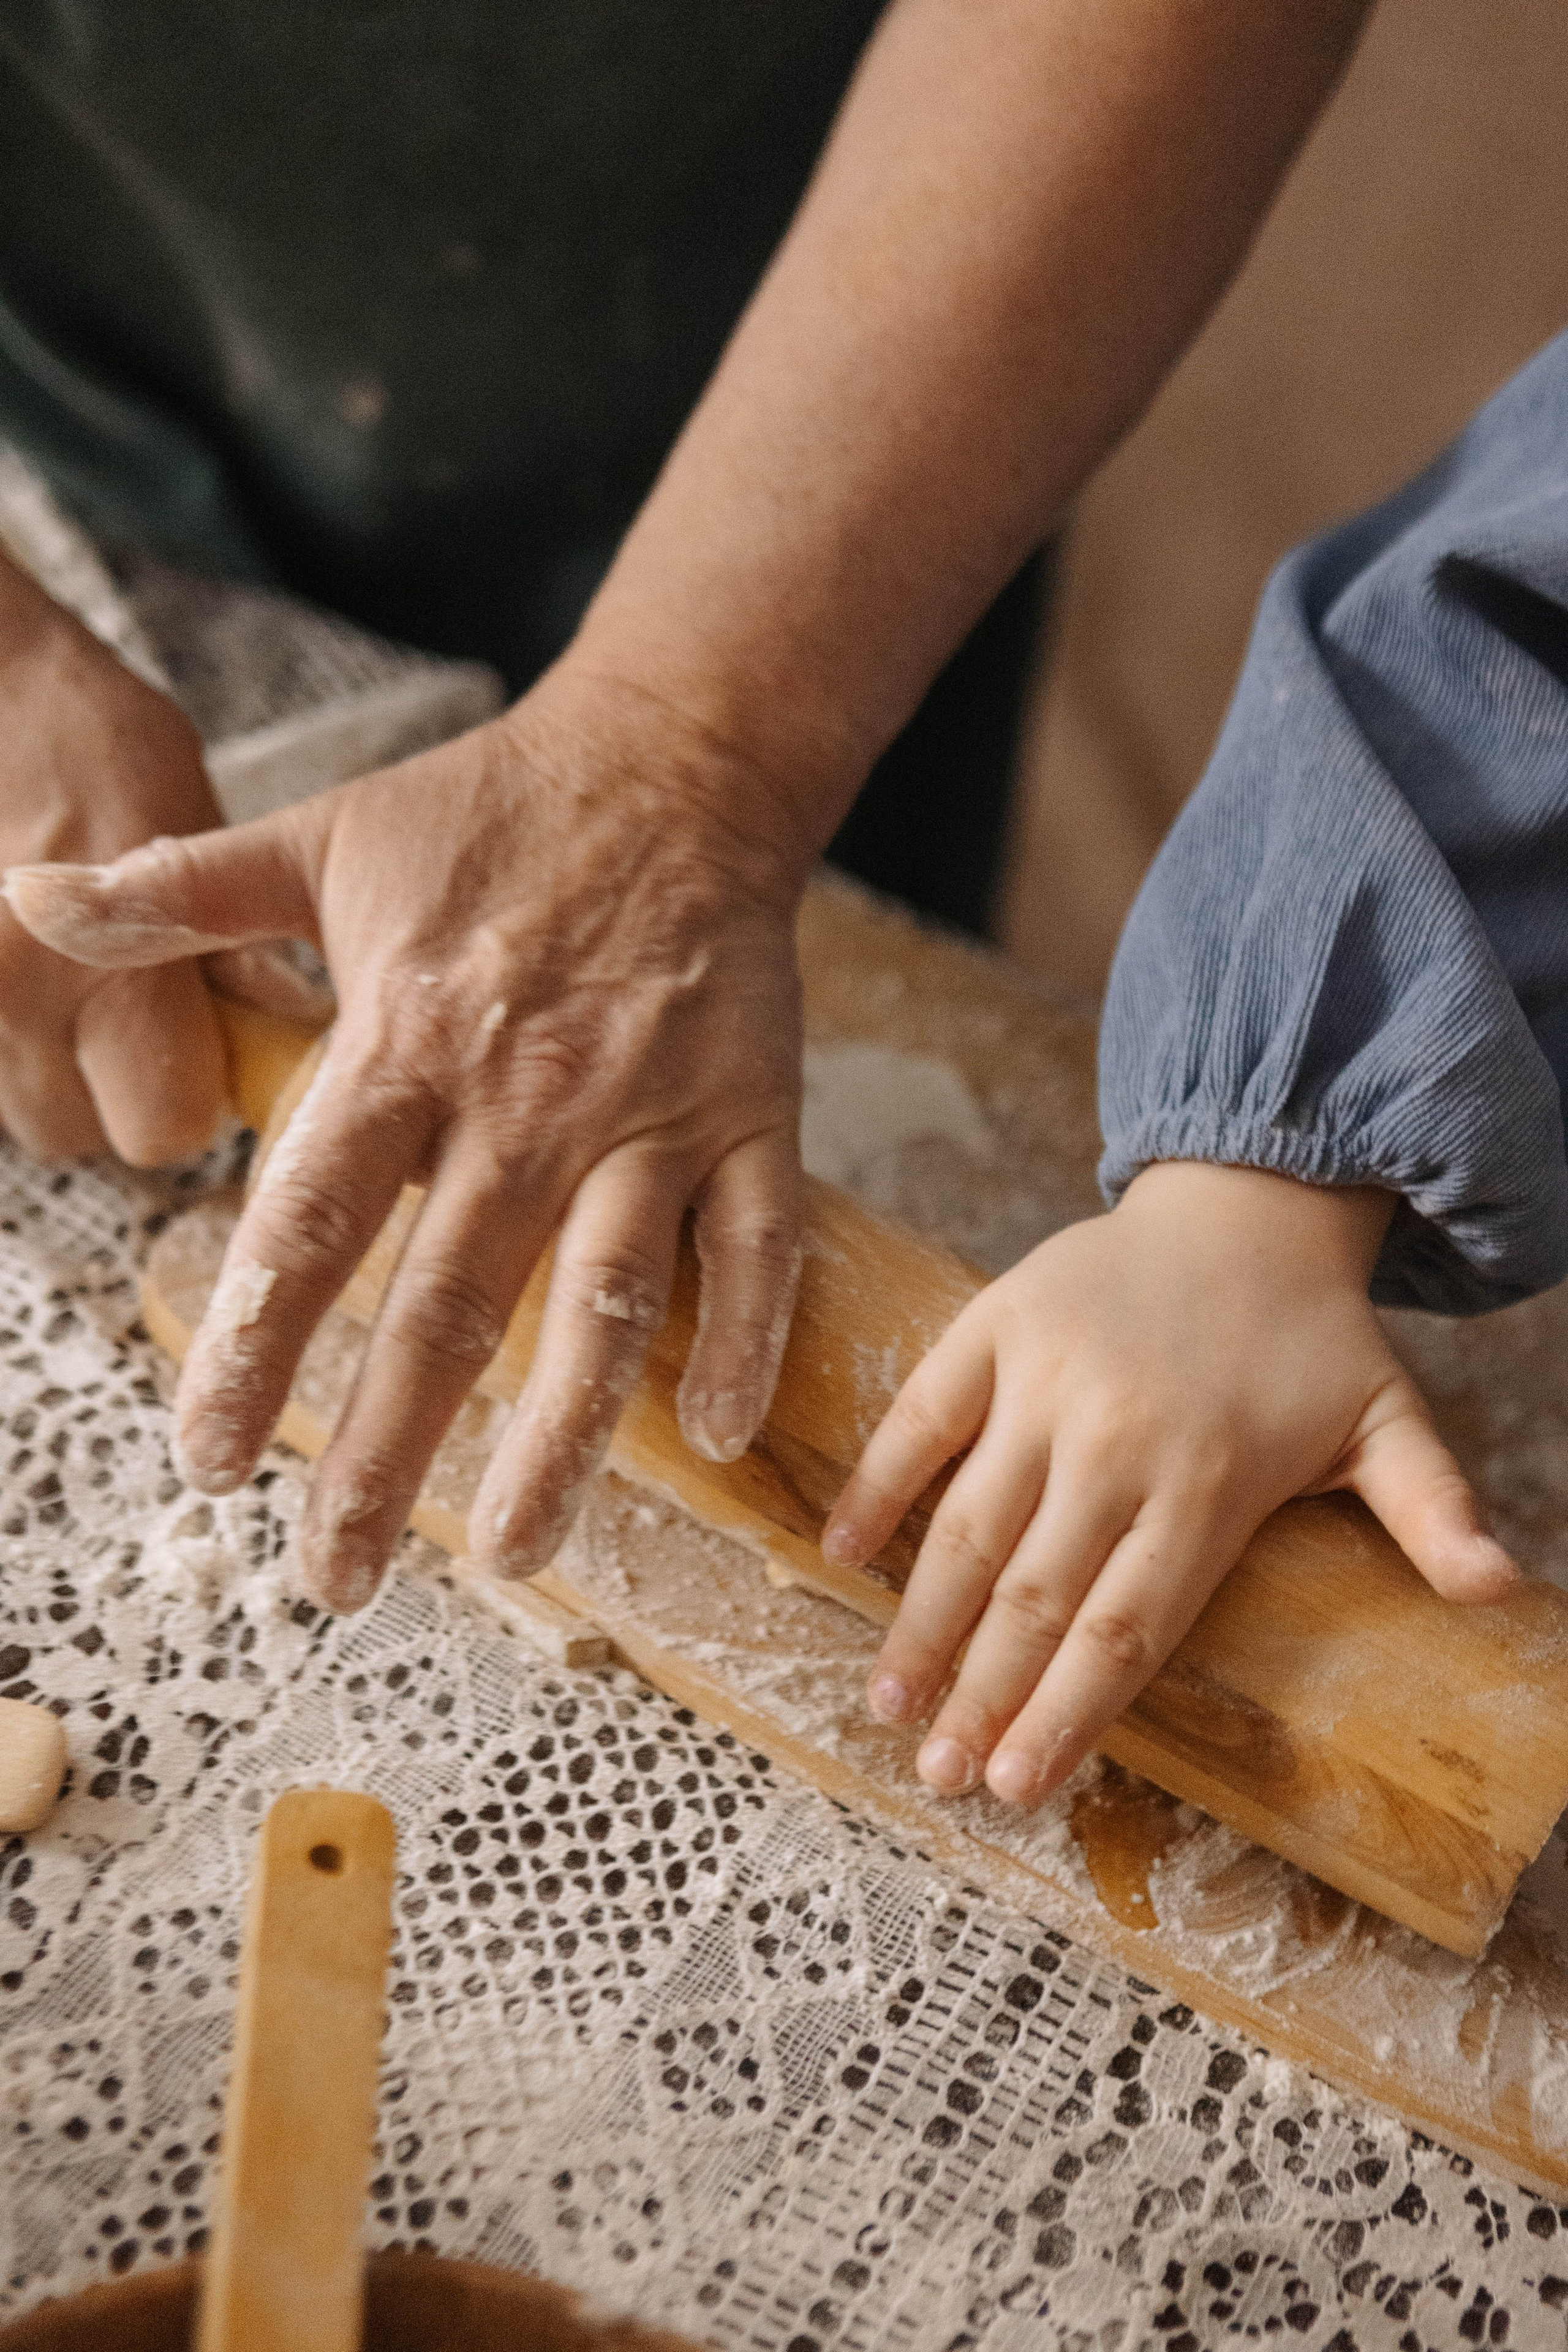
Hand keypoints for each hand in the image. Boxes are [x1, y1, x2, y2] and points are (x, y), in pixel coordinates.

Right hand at [0, 560, 231, 1162]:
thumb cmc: (80, 736)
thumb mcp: (187, 819)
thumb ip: (231, 939)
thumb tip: (284, 1024)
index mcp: (108, 966)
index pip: (167, 1126)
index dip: (188, 1098)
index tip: (197, 1053)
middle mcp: (16, 1001)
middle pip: (82, 1134)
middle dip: (112, 1092)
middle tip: (125, 1016)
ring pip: (21, 1111)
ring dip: (50, 1071)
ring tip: (63, 984)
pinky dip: (8, 1041)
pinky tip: (25, 982)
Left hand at [6, 662, 814, 1611]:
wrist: (675, 764)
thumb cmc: (490, 809)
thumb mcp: (323, 837)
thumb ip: (182, 893)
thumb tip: (29, 906)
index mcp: (411, 1040)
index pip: (313, 1220)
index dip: (254, 1346)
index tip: (208, 1461)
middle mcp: (527, 1097)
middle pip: (448, 1302)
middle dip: (385, 1453)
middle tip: (332, 1575)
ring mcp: (649, 1115)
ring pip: (604, 1301)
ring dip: (558, 1437)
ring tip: (509, 1553)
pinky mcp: (754, 1114)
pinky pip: (754, 1246)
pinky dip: (739, 1338)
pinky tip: (712, 1438)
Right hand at [821, 1161, 1518, 1806]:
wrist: (1245, 1201)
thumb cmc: (1311, 1339)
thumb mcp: (1389, 1424)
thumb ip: (1432, 1511)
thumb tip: (1507, 1591)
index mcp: (1208, 1480)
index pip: (1126, 1626)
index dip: (1067, 1712)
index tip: (1019, 1785)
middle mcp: (1119, 1438)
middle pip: (1036, 1595)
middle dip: (980, 1698)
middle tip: (938, 1779)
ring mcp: (1048, 1379)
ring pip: (970, 1523)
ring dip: (921, 1622)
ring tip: (886, 1705)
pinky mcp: (995, 1325)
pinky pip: (921, 1415)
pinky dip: (878, 1484)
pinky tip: (839, 1552)